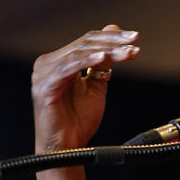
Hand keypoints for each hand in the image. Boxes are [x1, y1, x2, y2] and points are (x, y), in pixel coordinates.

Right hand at [31, 25, 139, 151]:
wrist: (68, 147)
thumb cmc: (78, 120)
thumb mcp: (96, 86)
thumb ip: (104, 61)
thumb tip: (114, 32)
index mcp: (60, 62)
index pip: (87, 41)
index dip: (112, 37)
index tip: (135, 38)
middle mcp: (49, 64)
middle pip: (84, 43)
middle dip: (113, 42)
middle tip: (134, 42)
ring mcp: (44, 74)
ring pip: (79, 53)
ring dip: (107, 51)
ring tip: (127, 52)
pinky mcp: (45, 86)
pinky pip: (68, 68)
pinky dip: (86, 61)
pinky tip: (103, 58)